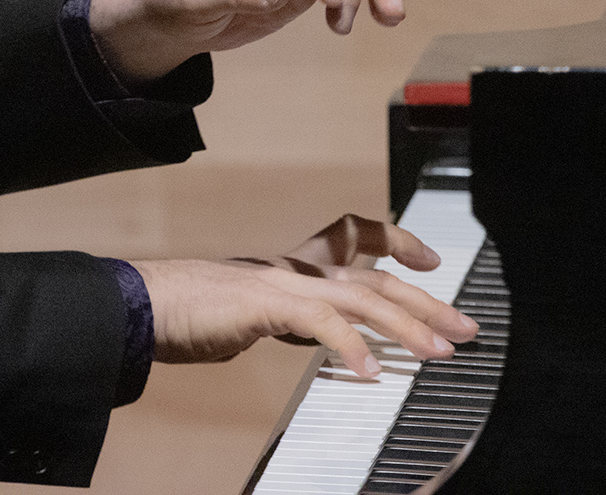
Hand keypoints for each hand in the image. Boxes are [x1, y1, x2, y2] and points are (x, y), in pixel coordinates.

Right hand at [129, 214, 474, 378]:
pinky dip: (351, 347)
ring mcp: (281, 282)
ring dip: (407, 325)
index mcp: (289, 266)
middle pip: (374, 275)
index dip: (393, 239)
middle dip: (425, 300)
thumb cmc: (184, 312)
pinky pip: (321, 323)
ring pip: (361, 297)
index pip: (351, 235)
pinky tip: (370, 371)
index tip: (427, 258)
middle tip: (464, 327)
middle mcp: (292, 268)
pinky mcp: (265, 303)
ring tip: (439, 350)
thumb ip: (284, 319)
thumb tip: (314, 338)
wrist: (141, 304)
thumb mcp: (247, 314)